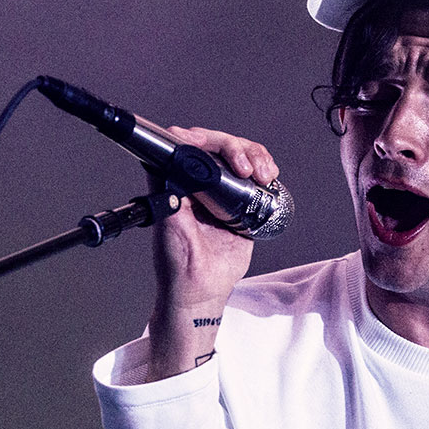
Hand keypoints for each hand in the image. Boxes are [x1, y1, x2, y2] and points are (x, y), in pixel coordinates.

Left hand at [146, 127, 278, 380]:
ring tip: (261, 174)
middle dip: (236, 148)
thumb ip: (166, 194)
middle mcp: (201, 183)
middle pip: (220, 146)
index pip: (191, 145)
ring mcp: (223, 192)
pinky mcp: (243, 204)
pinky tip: (269, 177)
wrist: (203, 289)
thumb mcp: (168, 225)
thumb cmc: (178, 263)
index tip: (214, 148)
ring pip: (241, 156)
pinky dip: (265, 169)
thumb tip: (160, 160)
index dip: (205, 139)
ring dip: (255, 156)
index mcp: (179, 182)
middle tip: (244, 168)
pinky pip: (256, 177)